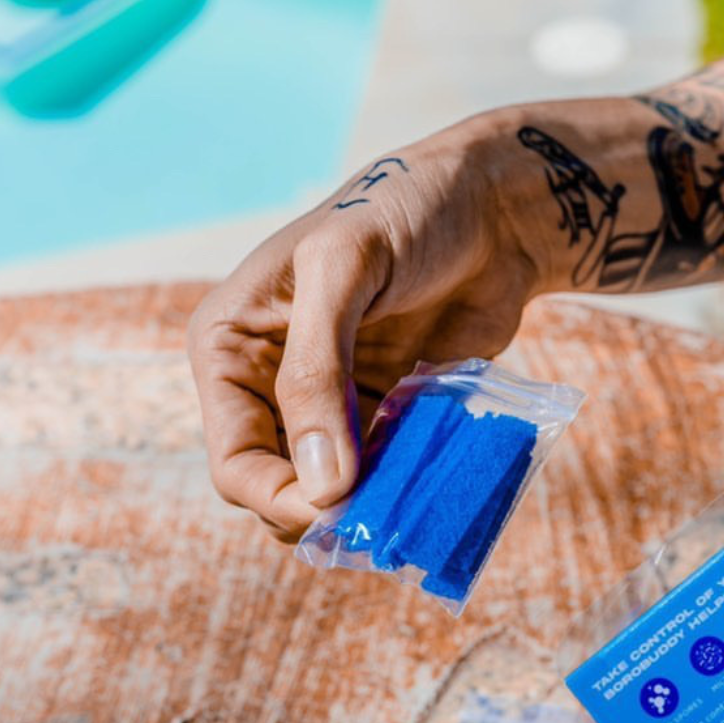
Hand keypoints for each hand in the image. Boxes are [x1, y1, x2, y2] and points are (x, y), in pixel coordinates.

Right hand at [187, 113, 542, 541]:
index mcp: (231, 349)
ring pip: (334, 495)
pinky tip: (436, 486)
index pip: (234, 462)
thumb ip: (317, 374)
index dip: (279, 500)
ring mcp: (331, 407)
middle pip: (280, 490)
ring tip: (415, 500)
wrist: (492, 210)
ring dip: (372, 509)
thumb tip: (322, 488)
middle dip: (326, 512)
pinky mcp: (385, 415)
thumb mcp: (344, 271)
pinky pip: (384, 477)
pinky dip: (406, 491)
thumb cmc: (406, 212)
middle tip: (387, 512)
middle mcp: (271, 386)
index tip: (343, 511)